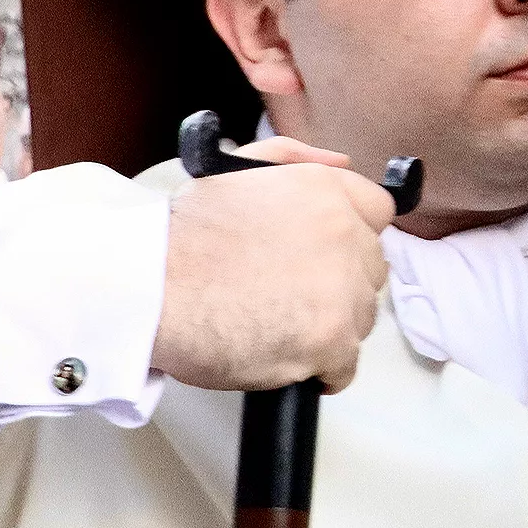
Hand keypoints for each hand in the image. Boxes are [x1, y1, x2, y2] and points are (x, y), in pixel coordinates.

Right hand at [152, 138, 393, 393]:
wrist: (149, 290)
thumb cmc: (182, 239)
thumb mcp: (234, 170)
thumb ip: (296, 158)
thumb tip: (343, 164)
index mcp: (323, 190)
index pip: (378, 211)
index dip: (352, 236)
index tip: (332, 255)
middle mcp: (343, 233)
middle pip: (370, 268)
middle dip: (340, 282)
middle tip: (292, 292)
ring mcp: (341, 289)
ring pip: (361, 316)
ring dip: (330, 324)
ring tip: (278, 322)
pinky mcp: (331, 339)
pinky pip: (346, 365)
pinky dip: (320, 368)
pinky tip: (286, 355)